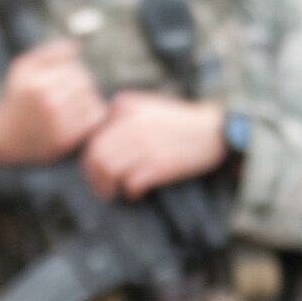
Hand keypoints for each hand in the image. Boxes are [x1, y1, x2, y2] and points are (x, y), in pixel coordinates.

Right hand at [0, 40, 106, 165]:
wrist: (4, 137)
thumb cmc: (15, 99)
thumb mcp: (22, 68)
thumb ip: (49, 52)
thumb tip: (76, 46)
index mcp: (38, 84)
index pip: (75, 69)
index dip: (72, 71)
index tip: (63, 78)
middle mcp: (49, 104)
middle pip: (85, 83)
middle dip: (80, 84)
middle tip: (69, 91)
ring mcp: (59, 123)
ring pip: (91, 100)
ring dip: (86, 98)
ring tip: (72, 102)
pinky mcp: (66, 139)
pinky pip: (93, 119)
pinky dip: (91, 115)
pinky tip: (78, 115)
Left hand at [80, 94, 225, 200]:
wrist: (212, 130)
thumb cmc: (176, 122)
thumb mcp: (144, 107)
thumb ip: (119, 117)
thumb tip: (94, 145)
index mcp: (124, 106)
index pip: (92, 138)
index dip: (88, 160)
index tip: (93, 172)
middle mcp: (132, 123)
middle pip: (96, 156)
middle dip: (94, 177)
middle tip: (100, 188)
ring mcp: (146, 144)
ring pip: (109, 171)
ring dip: (107, 188)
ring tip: (114, 193)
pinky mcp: (160, 164)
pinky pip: (131, 183)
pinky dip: (130, 192)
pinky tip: (136, 193)